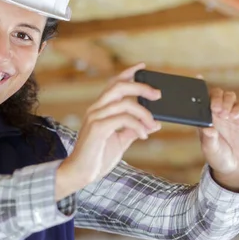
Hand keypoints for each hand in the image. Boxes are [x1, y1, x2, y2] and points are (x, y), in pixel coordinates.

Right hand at [56, 63, 161, 198]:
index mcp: (100, 109)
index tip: (142, 67)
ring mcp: (95, 117)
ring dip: (144, 113)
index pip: (113, 84)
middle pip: (119, 86)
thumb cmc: (97, 156)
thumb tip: (155, 124)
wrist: (81, 173)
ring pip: (124, 103)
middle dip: (141, 87)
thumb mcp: (120, 141)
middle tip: (158, 95)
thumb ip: (134, 130)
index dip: (127, 73)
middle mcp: (95, 109)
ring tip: (153, 125)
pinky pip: (123, 119)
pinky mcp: (97, 128)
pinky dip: (137, 126)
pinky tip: (143, 135)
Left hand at [197, 86, 238, 191]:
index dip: (198, 88)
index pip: (200, 100)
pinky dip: (237, 108)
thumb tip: (206, 128)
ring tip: (224, 114)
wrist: (236, 166)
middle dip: (214, 97)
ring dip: (225, 101)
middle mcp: (217, 113)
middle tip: (215, 109)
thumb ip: (209, 139)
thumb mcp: (211, 150)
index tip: (197, 78)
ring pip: (228, 96)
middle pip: (215, 94)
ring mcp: (231, 114)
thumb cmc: (218, 157)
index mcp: (204, 118)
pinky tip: (234, 116)